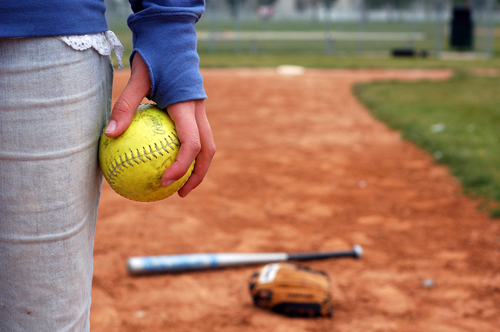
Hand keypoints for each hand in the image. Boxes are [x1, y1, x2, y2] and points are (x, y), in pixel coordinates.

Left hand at [105, 54, 214, 197]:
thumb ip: (125, 106)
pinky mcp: (195, 111)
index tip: (164, 182)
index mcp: (187, 107)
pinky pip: (196, 136)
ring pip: (207, 145)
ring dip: (197, 167)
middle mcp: (199, 111)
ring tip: (178, 184)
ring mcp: (200, 112)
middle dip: (198, 175)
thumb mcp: (137, 78)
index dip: (181, 166)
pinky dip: (189, 153)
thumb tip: (109, 135)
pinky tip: (168, 161)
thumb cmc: (155, 57)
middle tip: (179, 193)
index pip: (192, 143)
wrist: (173, 40)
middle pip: (208, 150)